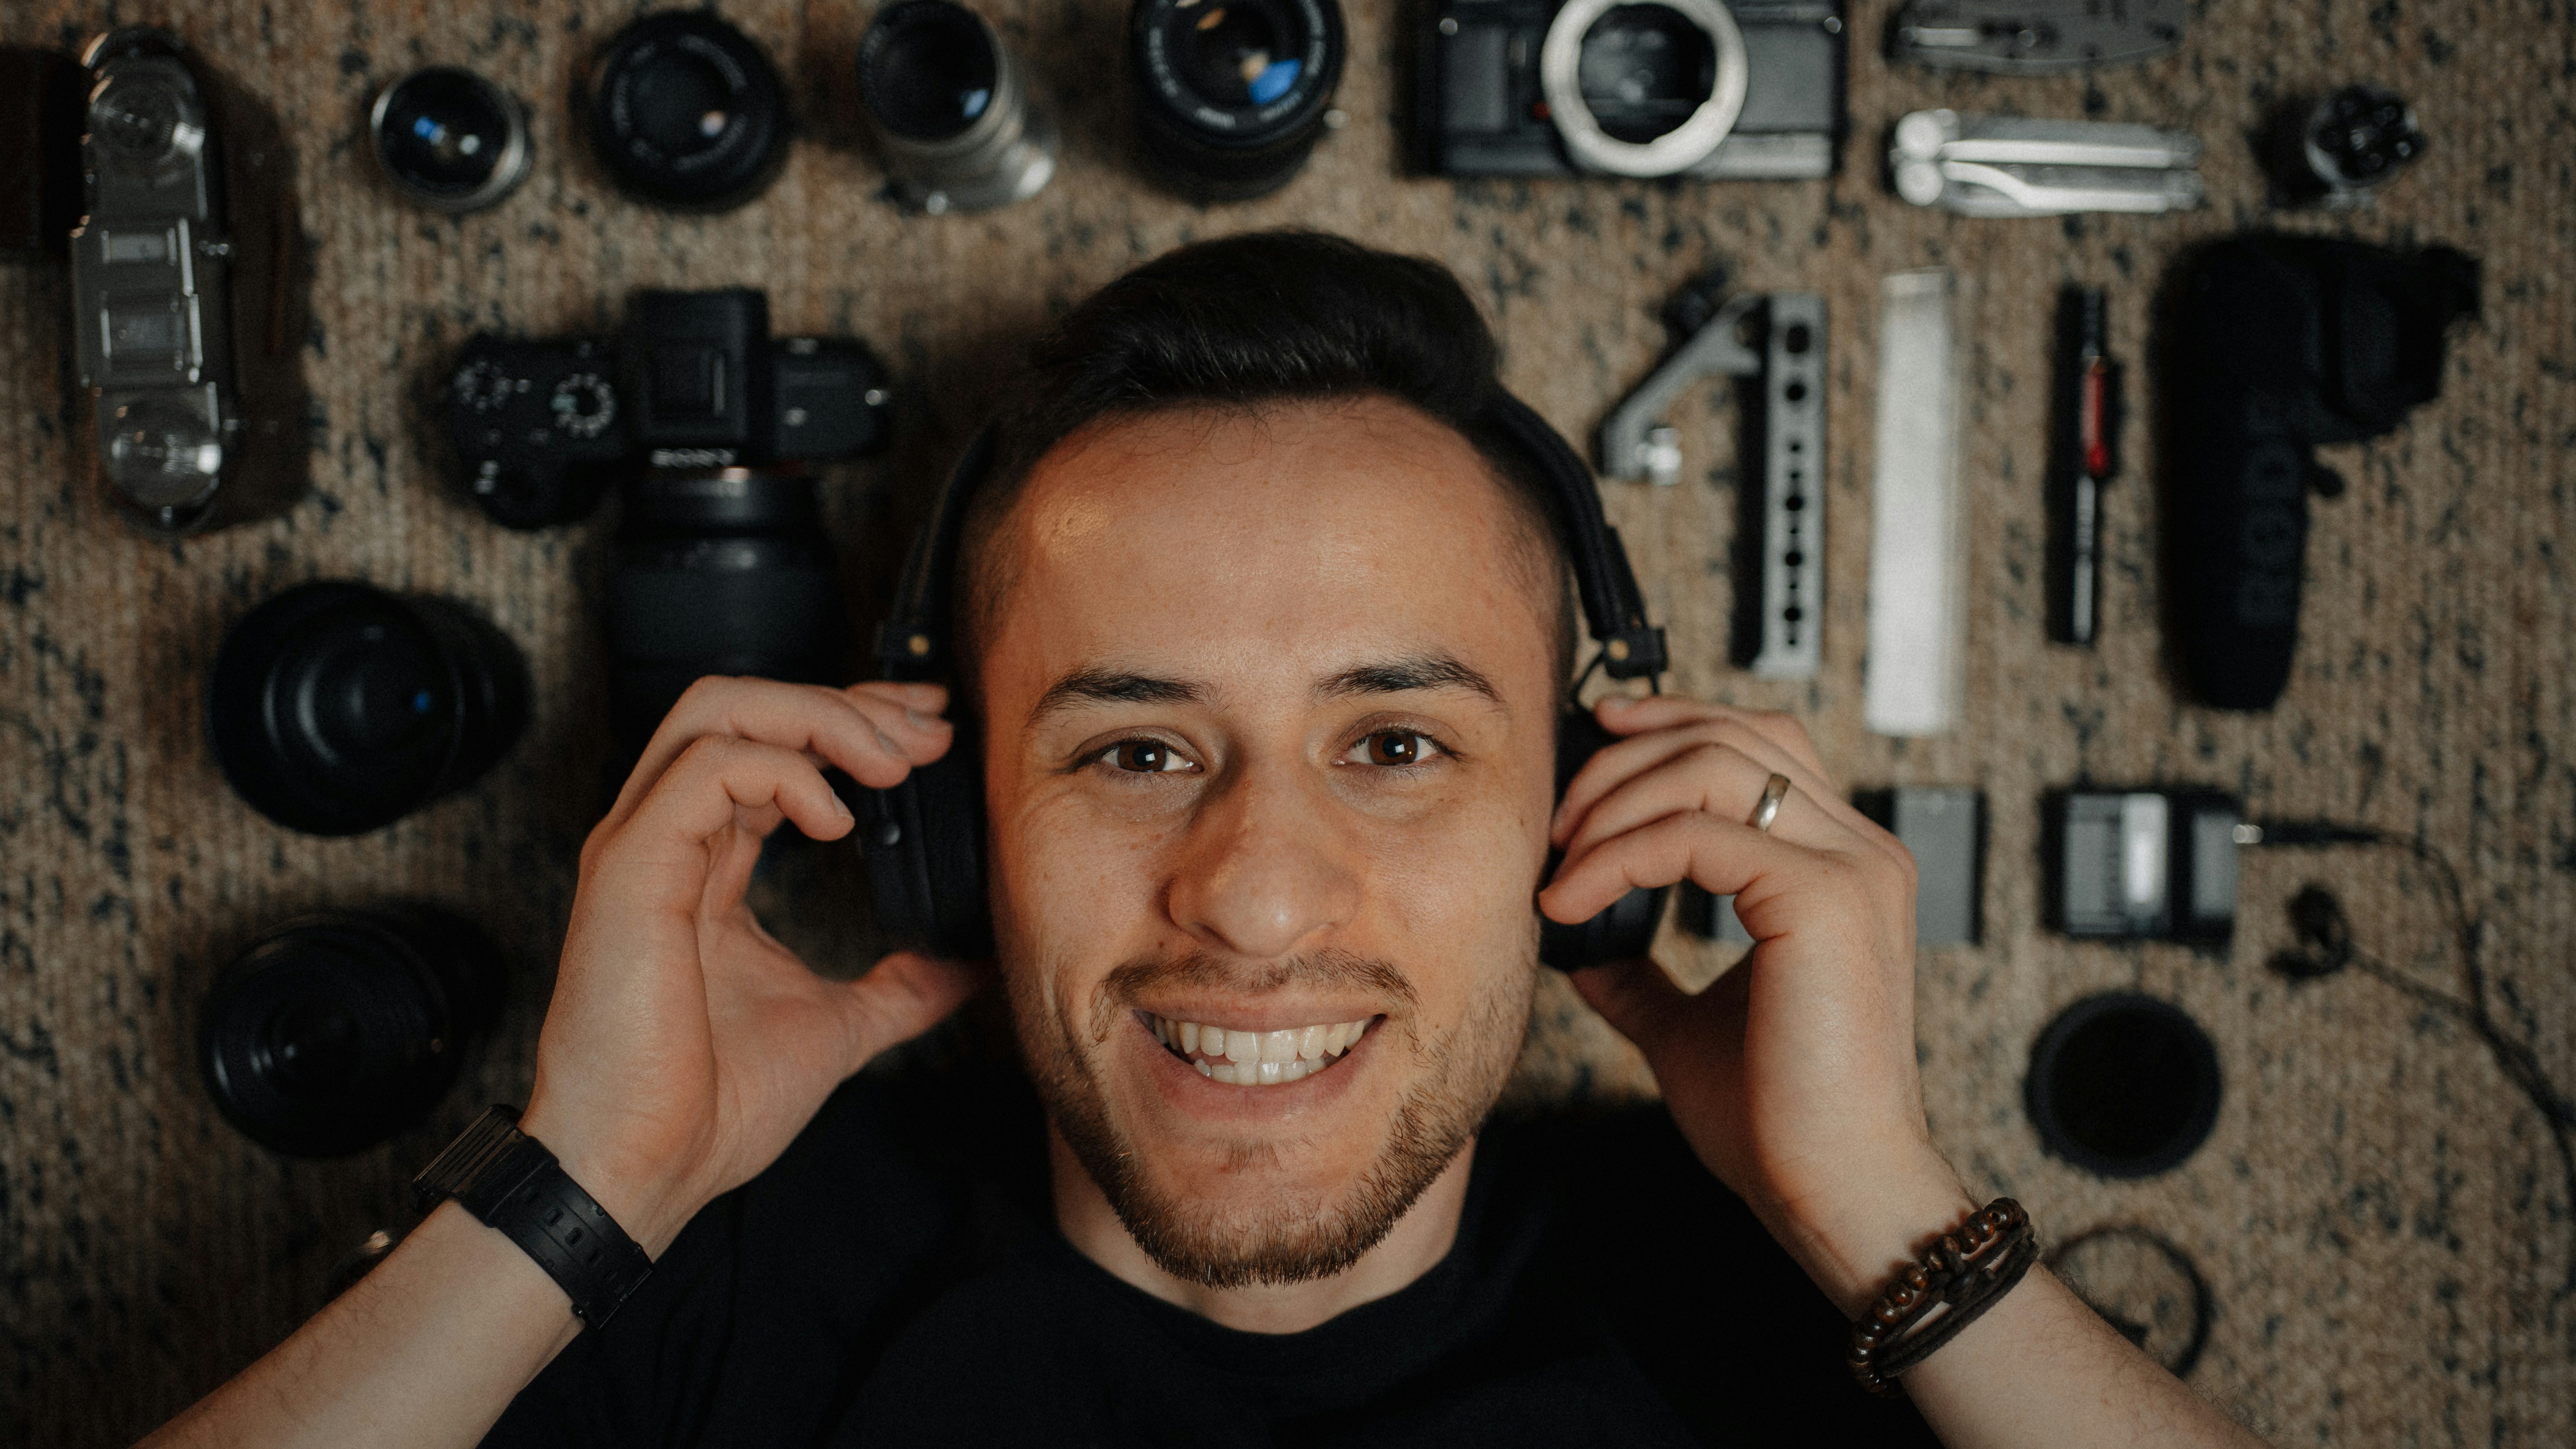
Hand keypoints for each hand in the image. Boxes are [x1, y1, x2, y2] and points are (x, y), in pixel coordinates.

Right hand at [518, 677, 987, 1255]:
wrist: (642, 1171)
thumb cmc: (710, 1108)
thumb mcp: (838, 1026)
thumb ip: (900, 986)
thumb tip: (971, 966)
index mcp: (706, 865)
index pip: (772, 749)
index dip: (853, 724)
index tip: (931, 735)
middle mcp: (666, 840)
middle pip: (744, 704)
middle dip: (845, 700)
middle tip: (928, 730)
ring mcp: (640, 846)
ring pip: (716, 710)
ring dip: (819, 718)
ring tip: (891, 764)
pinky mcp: (631, 868)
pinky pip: (706, 768)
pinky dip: (785, 773)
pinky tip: (839, 821)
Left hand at [1539, 696, 1971, 1313]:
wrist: (1830, 1188)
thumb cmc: (1780, 1120)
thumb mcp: (1689, 1026)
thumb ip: (1646, 978)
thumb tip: (1589, 954)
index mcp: (1843, 866)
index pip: (1758, 742)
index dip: (1671, 725)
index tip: (1596, 741)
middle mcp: (1860, 852)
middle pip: (1732, 734)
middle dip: (1627, 757)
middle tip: (1558, 816)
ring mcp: (1851, 868)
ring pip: (1711, 766)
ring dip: (1615, 801)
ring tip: (1562, 862)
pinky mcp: (1823, 898)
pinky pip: (1693, 836)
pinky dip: (1617, 856)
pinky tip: (1574, 900)